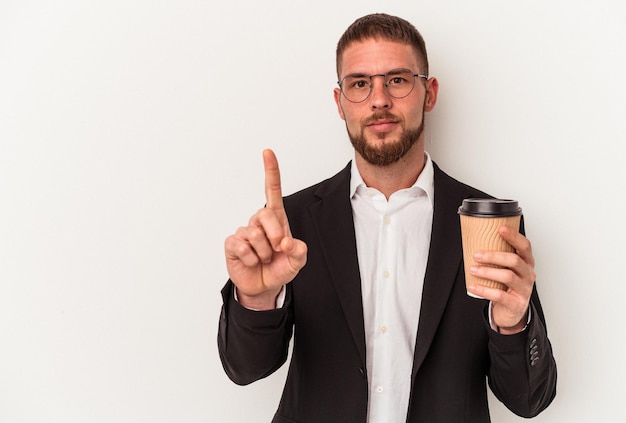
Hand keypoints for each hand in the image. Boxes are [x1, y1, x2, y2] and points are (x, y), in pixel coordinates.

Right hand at [224, 149, 307, 309]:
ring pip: (254, 235)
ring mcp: (244, 231)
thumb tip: (285, 242)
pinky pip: (242, 246)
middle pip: (264, 214)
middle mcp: (259, 221)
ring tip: (263, 259)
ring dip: (263, 253)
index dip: (270, 171)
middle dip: (275, 234)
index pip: (272, 191)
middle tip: (277, 250)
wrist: (264, 286)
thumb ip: (299, 251)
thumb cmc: (280, 268)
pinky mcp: (232, 243)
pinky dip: (251, 258)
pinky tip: (251, 261)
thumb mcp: (297, 261)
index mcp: (276, 219)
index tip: (267, 152)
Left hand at [467, 226, 535, 333]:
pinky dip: (484, 290)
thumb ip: (498, 257)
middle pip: (514, 260)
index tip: (500, 228)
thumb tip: (474, 241)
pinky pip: (500, 295)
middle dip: (494, 256)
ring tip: (473, 270)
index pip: (525, 246)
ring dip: (488, 272)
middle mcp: (528, 274)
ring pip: (508, 277)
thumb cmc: (507, 286)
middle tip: (476, 255)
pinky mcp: (517, 303)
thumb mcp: (506, 270)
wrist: (512, 311)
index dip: (514, 236)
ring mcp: (524, 289)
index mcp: (526, 263)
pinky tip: (473, 286)